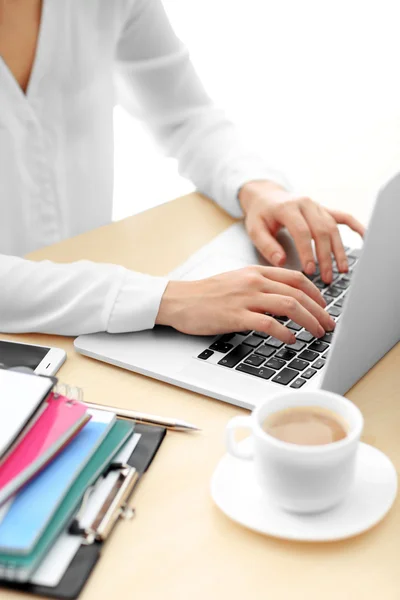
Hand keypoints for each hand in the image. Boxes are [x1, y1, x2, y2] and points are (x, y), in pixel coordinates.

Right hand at [156, 266, 334, 342]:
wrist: (179, 300)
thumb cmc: (206, 294)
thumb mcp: (236, 282)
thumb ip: (260, 287)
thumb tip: (283, 300)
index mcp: (255, 272)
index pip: (295, 278)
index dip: (315, 293)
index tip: (324, 306)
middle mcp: (253, 282)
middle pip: (298, 293)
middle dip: (319, 311)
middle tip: (328, 325)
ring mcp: (245, 298)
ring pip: (289, 306)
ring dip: (309, 321)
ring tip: (317, 333)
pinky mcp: (236, 316)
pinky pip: (269, 324)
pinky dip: (284, 333)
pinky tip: (290, 340)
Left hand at [239, 181, 364, 283]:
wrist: (265, 195)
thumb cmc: (260, 215)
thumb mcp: (255, 229)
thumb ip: (267, 246)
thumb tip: (281, 261)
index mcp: (287, 208)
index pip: (302, 232)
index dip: (307, 252)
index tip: (310, 270)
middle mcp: (306, 204)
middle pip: (321, 231)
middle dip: (326, 256)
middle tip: (327, 277)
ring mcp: (317, 206)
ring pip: (333, 228)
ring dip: (339, 250)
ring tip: (342, 270)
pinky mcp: (324, 209)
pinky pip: (343, 216)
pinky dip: (356, 226)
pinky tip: (365, 237)